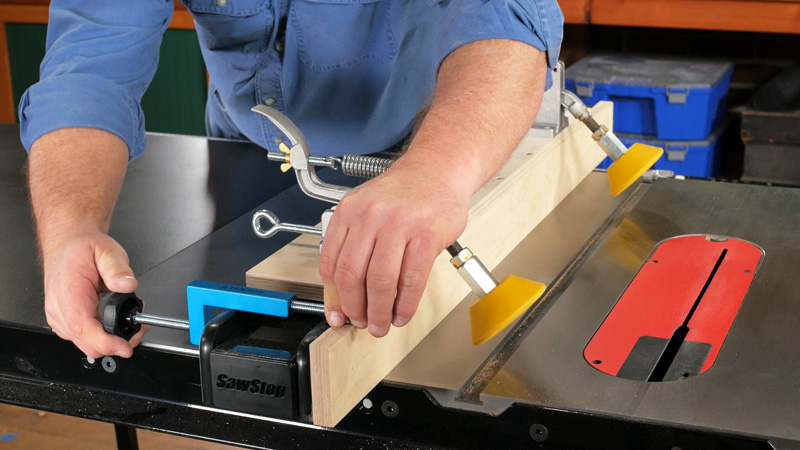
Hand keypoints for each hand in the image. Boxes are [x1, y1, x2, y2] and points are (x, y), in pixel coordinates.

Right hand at [42, 232, 146, 357]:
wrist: (67, 247)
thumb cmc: (83, 250)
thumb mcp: (107, 251)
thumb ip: (118, 269)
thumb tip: (128, 285)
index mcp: (68, 292)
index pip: (82, 327)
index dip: (104, 342)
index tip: (124, 347)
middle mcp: (60, 309)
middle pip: (85, 342)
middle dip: (115, 345)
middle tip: (139, 330)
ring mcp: (60, 318)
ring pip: (86, 344)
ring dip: (110, 342)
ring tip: (131, 326)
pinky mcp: (65, 322)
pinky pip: (84, 338)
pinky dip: (102, 337)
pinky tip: (115, 326)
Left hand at [319, 162, 469, 336]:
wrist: (437, 170)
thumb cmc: (402, 194)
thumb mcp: (366, 209)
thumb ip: (351, 247)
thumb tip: (340, 297)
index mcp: (349, 212)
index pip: (331, 264)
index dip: (333, 297)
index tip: (339, 315)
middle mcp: (370, 216)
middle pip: (353, 276)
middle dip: (356, 309)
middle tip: (362, 323)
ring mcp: (398, 225)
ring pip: (381, 282)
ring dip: (380, 312)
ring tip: (382, 324)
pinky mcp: (426, 236)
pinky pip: (412, 280)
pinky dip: (405, 304)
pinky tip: (402, 313)